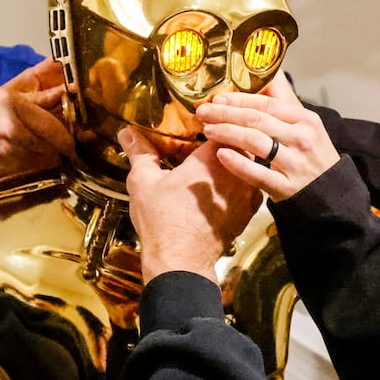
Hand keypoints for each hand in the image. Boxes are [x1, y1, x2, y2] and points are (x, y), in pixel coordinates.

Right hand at [0, 59, 73, 175]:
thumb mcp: (1, 96)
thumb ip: (35, 99)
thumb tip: (62, 94)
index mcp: (14, 106)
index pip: (54, 126)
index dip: (68, 135)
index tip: (74, 137)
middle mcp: (14, 129)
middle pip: (53, 144)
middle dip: (60, 145)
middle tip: (63, 143)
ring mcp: (8, 151)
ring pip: (45, 158)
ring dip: (47, 154)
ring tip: (41, 147)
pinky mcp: (4, 168)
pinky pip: (31, 167)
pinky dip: (34, 162)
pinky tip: (25, 154)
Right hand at [119, 126, 261, 282]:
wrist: (182, 261)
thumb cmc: (162, 220)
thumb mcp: (143, 181)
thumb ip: (139, 152)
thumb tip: (126, 131)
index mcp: (212, 157)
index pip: (226, 124)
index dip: (217, 118)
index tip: (206, 118)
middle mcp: (237, 172)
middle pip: (243, 142)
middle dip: (231, 135)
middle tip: (215, 132)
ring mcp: (248, 193)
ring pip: (252, 164)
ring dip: (240, 158)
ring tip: (223, 155)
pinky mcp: (250, 212)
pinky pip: (253, 186)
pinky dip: (244, 179)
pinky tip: (229, 181)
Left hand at [194, 72, 340, 200]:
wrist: (331, 194)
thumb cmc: (312, 156)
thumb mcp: (306, 126)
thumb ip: (284, 102)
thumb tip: (269, 71)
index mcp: (305, 119)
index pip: (267, 104)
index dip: (238, 99)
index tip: (216, 98)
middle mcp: (301, 138)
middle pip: (257, 120)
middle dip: (225, 114)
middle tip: (203, 112)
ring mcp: (294, 164)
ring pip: (255, 142)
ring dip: (227, 133)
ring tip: (208, 130)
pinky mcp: (286, 187)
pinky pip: (257, 173)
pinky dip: (237, 163)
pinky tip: (221, 155)